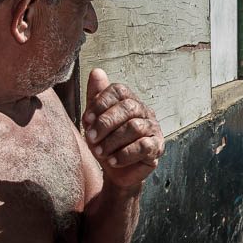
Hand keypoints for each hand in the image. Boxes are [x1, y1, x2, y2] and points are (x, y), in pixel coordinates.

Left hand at [82, 68, 163, 190]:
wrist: (116, 171)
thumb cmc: (106, 142)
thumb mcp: (95, 120)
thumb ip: (95, 97)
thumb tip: (96, 72)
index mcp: (129, 100)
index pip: (118, 90)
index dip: (101, 103)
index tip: (86, 120)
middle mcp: (144, 110)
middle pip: (128, 107)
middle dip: (105, 123)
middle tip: (90, 138)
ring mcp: (153, 128)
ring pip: (134, 127)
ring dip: (112, 141)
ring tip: (100, 152)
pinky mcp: (157, 147)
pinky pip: (143, 147)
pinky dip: (125, 154)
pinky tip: (113, 160)